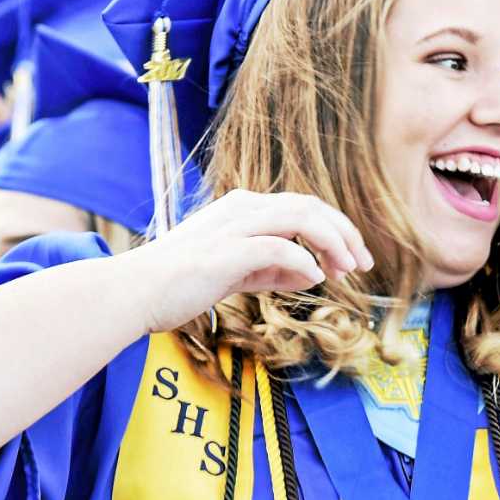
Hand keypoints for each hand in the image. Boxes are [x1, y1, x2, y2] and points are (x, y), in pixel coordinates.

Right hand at [124, 189, 374, 336]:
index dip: (336, 231)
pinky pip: (279, 249)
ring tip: (346, 270)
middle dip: (344, 234)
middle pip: (310, 206)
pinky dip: (303, 262)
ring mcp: (233, 226)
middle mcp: (241, 208)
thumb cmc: (181, 284)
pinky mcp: (226, 251)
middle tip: (363, 264)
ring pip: (301, 218)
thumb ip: (274, 270)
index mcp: (243, 208)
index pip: (304, 207)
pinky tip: (314, 279)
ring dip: (332, 243)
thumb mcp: (237, 273)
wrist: (136, 293)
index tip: (353, 262)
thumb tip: (312, 273)